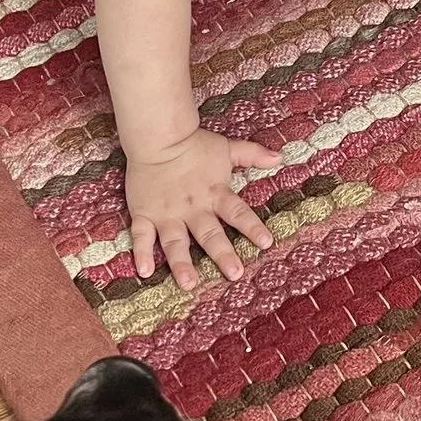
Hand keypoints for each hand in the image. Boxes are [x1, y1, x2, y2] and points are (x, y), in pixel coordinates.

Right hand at [123, 126, 281, 288]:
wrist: (157, 137)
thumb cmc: (193, 144)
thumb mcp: (226, 148)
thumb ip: (252, 154)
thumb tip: (278, 157)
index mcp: (215, 193)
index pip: (238, 212)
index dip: (252, 227)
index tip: (267, 243)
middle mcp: (193, 208)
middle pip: (209, 234)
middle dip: (222, 254)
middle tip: (234, 274)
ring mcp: (167, 213)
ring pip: (175, 242)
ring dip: (181, 263)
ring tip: (188, 284)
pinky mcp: (145, 214)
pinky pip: (141, 235)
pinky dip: (142, 252)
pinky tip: (145, 271)